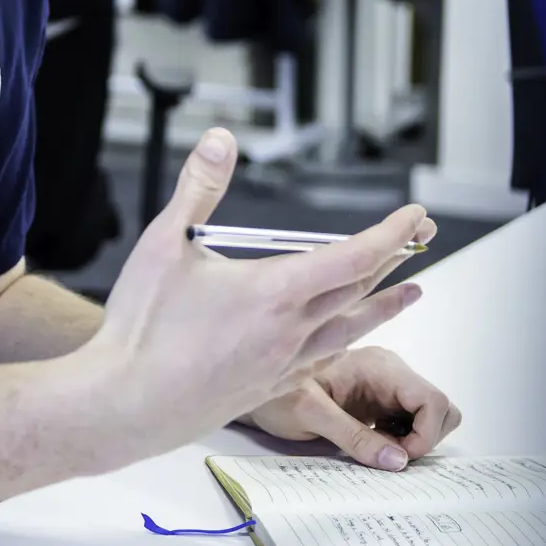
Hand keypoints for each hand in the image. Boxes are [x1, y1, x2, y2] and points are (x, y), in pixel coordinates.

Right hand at [85, 127, 432, 442]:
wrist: (124, 405)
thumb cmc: (142, 331)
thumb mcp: (165, 243)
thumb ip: (198, 188)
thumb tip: (220, 140)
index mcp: (274, 293)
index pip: (351, 257)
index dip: (389, 234)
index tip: (413, 217)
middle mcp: (290, 332)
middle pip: (359, 290)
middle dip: (395, 258)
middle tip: (421, 236)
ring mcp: (282, 365)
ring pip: (349, 330)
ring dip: (385, 306)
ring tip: (412, 293)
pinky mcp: (267, 389)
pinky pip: (323, 360)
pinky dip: (345, 340)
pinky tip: (344, 339)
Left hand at [246, 345, 462, 470]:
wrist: (252, 385)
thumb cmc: (276, 394)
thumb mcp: (311, 415)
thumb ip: (355, 437)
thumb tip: (398, 461)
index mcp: (379, 366)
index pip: (432, 399)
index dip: (426, 434)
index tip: (400, 457)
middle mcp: (389, 371)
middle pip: (440, 407)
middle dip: (425, 438)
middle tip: (389, 455)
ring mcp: (386, 385)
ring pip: (430, 416)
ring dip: (414, 440)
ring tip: (378, 449)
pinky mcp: (379, 400)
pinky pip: (410, 422)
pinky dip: (402, 440)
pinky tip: (373, 444)